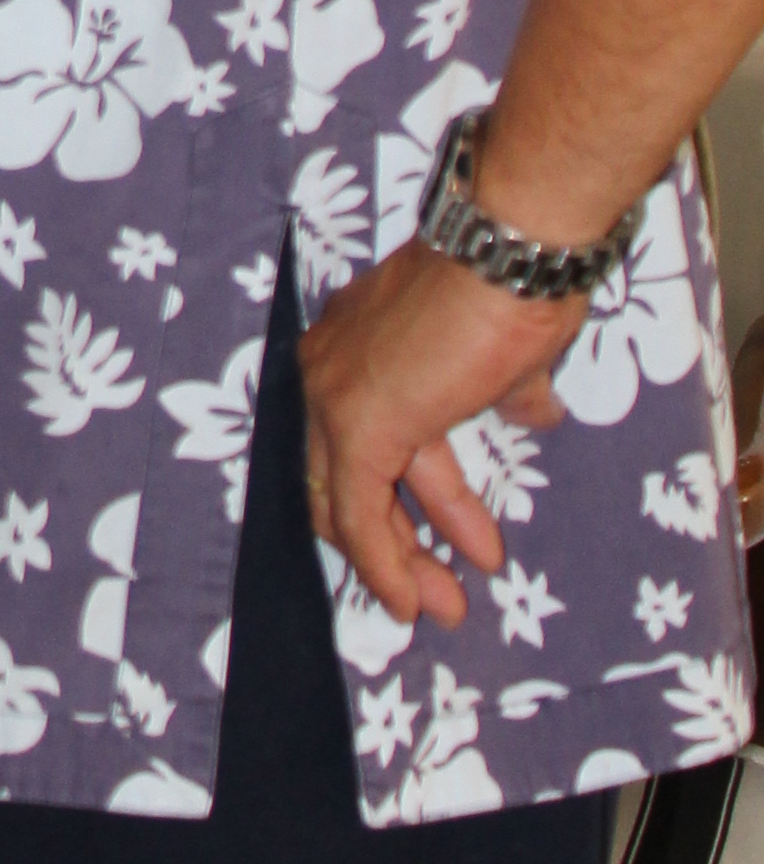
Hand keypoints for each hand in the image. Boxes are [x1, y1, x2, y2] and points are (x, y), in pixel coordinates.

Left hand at [298, 239, 582, 630]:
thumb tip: (532, 411)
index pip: (354, 440)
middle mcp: (330, 366)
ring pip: (347, 501)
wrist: (510, 255)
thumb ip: (502, 391)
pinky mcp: (358, 425)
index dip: (389, 498)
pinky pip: (359, 513)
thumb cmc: (513, 289)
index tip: (432, 542)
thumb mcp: (504, 356)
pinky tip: (410, 599)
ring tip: (445, 607)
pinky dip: (383, 563)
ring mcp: (336, 394)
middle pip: (341, 476)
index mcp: (357, 344)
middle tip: (438, 590)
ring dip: (400, 563)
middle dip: (393, 541)